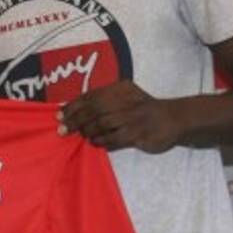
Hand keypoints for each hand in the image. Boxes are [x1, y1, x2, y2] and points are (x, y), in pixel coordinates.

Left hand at [57, 80, 181, 152]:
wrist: (174, 119)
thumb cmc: (143, 109)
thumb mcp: (125, 96)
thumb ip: (104, 101)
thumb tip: (74, 110)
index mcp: (121, 89)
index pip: (91, 95)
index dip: (73, 105)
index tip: (59, 114)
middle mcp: (126, 100)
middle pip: (94, 110)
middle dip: (75, 121)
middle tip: (63, 130)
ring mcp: (133, 118)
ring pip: (102, 125)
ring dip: (89, 132)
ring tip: (85, 136)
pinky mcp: (139, 134)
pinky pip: (114, 139)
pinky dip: (103, 142)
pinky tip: (98, 143)